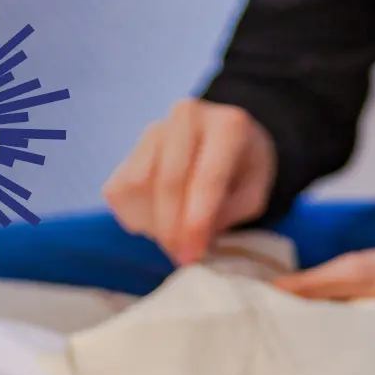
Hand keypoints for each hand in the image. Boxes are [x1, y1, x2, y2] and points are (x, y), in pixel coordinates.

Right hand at [103, 100, 276, 264]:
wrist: (223, 139)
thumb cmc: (243, 170)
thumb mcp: (254, 193)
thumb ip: (228, 213)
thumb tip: (192, 237)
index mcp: (228, 126)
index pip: (207, 178)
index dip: (197, 222)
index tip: (193, 255)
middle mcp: (187, 116)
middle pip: (168, 181)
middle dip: (172, 228)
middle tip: (182, 258)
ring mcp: (154, 129)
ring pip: (139, 186)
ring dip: (155, 223)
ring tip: (179, 234)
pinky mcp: (131, 147)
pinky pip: (121, 191)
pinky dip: (138, 216)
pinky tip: (162, 218)